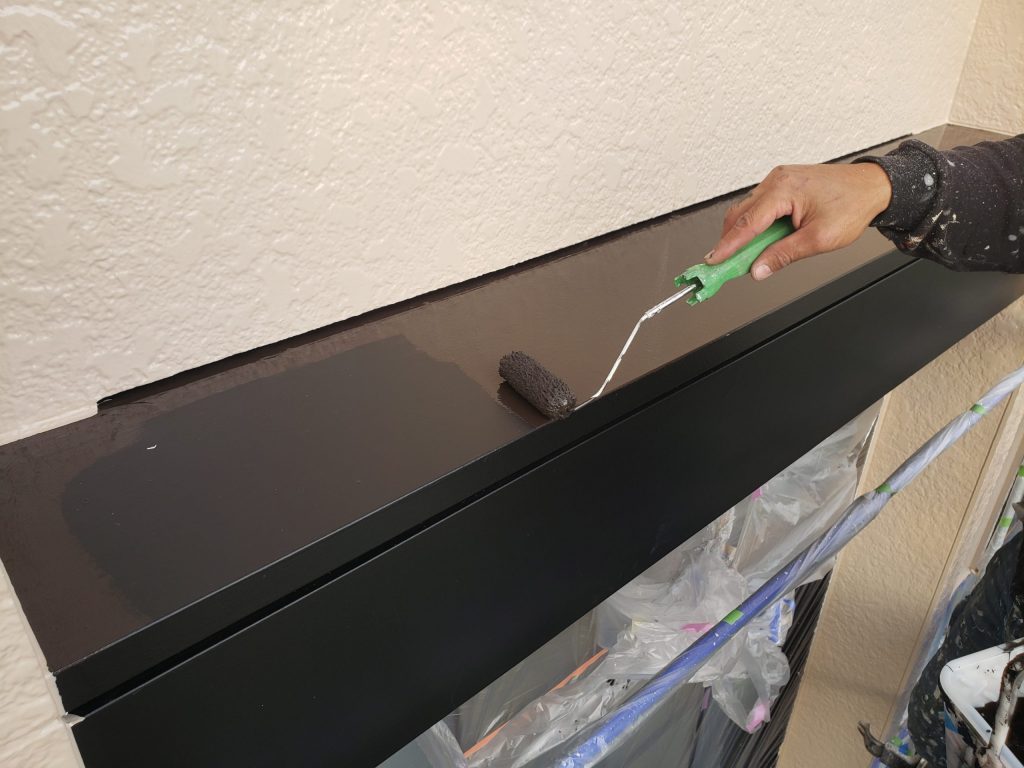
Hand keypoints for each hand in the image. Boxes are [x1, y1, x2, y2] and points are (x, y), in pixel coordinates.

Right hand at [708, 163, 892, 279]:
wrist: (873, 186)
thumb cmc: (853, 205)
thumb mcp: (819, 238)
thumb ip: (784, 255)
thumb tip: (759, 269)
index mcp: (785, 189)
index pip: (747, 223)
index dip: (727, 246)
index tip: (713, 261)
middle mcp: (777, 180)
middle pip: (740, 215)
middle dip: (730, 241)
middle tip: (724, 265)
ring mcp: (779, 180)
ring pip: (748, 211)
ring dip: (745, 234)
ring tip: (746, 257)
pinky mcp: (783, 185)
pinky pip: (760, 206)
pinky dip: (756, 225)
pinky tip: (761, 241)